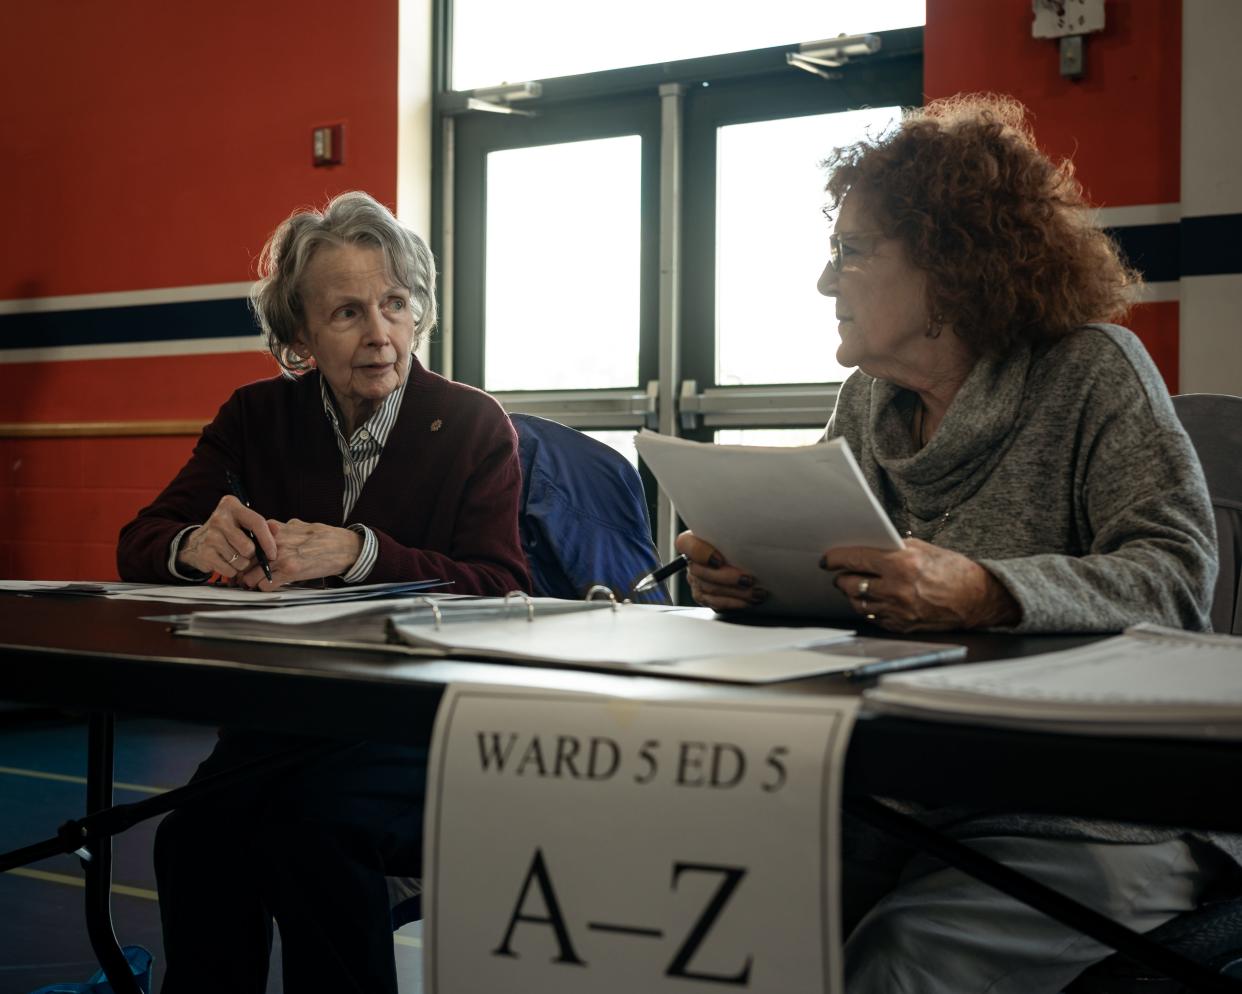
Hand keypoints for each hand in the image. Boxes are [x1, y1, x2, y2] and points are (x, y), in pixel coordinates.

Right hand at [177, 496, 277, 580]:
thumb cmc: (228, 532)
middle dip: (251, 555)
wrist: (196, 543)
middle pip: (248, 547)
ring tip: (234, 556)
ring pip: (240, 560)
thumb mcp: (243, 523)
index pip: (257, 523)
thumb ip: (262, 526)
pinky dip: (232, 571)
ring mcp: (210, 536)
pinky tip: (225, 562)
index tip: (273, 553)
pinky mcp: (204, 553)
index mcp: (231, 505)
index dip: (268, 541)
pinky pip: (229, 569)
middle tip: (246, 553)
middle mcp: (219, 518)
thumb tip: (277, 530)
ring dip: (241, 564)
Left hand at [237, 519, 362, 589]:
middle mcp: (276, 543)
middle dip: (243, 570)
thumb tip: (269, 529)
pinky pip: (265, 585)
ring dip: (251, 582)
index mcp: (276, 530)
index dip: (243, 554)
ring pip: (251, 576)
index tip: (243, 561)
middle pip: (245, 561)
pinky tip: (269, 586)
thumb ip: (281, 528)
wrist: (344, 547)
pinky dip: (264, 588)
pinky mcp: (290, 572)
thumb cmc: (324, 536)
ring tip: (254, 584)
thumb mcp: (300, 525)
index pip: (246, 544)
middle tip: (242, 576)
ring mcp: (282, 558)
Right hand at [674, 530, 766, 611]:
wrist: (741, 557)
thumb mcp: (733, 533)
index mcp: (693, 540)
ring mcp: (695, 580)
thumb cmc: (736, 542)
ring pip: (710, 589)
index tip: (719, 560)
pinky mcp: (703, 595)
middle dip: (728, 578)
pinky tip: (747, 600)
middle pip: (701, 571)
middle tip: (749, 579)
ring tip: (756, 592)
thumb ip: (732, 535)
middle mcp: (692, 561)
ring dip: (736, 592)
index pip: (685, 544)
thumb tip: (749, 535)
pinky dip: (733, 602)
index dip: (701, 553)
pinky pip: (714, 602)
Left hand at [823, 538, 1019, 631]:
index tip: (827, 559)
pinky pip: (874, 617)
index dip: (835, 559)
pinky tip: (871, 600)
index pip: (855, 560)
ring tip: (854, 586)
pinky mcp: (902, 626)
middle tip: (840, 573)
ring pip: (859, 604)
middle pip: (851, 585)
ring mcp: (899, 611)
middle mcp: (897, 589)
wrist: (977, 598)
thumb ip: (893, 548)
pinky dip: (868, 608)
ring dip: (852, 595)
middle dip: (842, 578)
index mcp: (901, 564)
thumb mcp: (923, 548)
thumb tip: (866, 546)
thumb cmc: (952, 570)